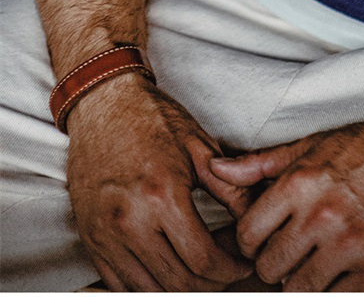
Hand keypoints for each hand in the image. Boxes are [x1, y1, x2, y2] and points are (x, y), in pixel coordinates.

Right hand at [65, 73, 253, 291]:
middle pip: (179, 283)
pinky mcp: (90, 239)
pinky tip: (170, 269)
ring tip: (201, 271)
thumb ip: (231, 188)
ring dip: (181, 289)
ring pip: (150, 291)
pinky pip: (121, 285)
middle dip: (212, 284)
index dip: (231, 270)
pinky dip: (150, 287)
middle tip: (228, 269)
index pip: (203, 261)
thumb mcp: (199, 146)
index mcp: (161, 196)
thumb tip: (256, 217)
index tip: (243, 263)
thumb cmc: (153, 118)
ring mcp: (105, 235)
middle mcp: (129, 222)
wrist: (103, 102)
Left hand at [209, 115, 363, 291]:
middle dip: (276, 265)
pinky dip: (334, 292)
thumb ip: (259, 165)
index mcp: (299, 184)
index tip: (266, 240)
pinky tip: (339, 276)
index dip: (252, 243)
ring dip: (303, 281)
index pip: (248, 236)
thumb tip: (215, 171)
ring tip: (315, 265)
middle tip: (292, 254)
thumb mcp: (310, 145)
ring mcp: (348, 244)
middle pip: (269, 268)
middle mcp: (319, 215)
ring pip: (298, 290)